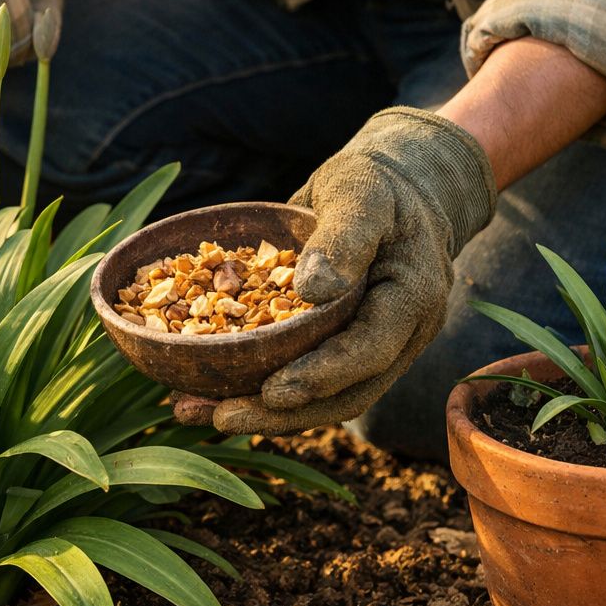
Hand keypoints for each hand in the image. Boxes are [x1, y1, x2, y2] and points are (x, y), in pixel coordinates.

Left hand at [197, 107, 496, 434]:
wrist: (395, 193)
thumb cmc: (375, 187)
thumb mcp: (359, 192)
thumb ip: (344, 235)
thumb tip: (313, 289)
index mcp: (411, 299)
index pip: (368, 351)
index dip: (321, 377)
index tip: (271, 392)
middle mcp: (400, 338)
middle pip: (345, 395)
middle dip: (282, 415)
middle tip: (221, 419)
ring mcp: (375, 352)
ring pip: (323, 400)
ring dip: (261, 414)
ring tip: (193, 412)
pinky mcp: (344, 354)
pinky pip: (306, 383)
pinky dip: (258, 393)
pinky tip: (204, 393)